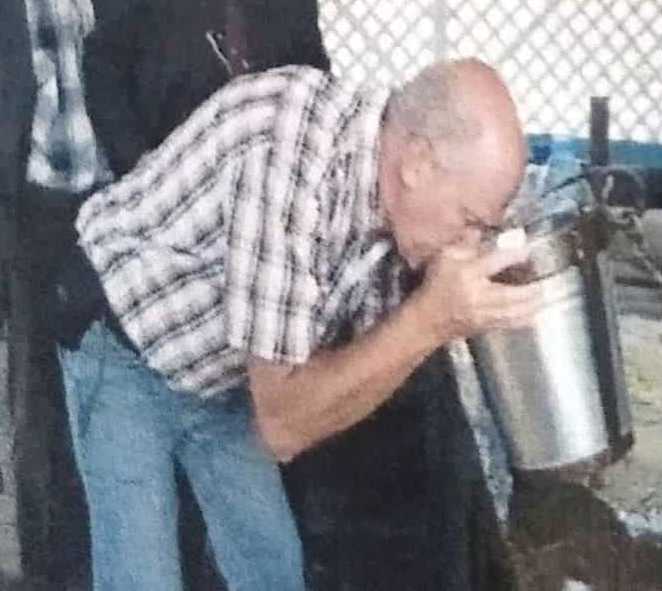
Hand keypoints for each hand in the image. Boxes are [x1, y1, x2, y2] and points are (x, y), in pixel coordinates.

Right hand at [412, 245, 541, 341]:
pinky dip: (525, 319)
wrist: (427, 319)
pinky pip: (511, 324)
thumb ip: (464, 244)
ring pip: (514, 312)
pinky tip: (535, 313)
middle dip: (532, 289)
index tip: (529, 250)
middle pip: (511, 294)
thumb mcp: (444, 259)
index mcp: (467, 274)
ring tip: (545, 296)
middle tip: (546, 280)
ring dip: (533, 304)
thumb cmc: (435, 285)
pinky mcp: (487, 326)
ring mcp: (483, 314)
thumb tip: (481, 230)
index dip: (514, 256)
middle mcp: (478, 295)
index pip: (493, 263)